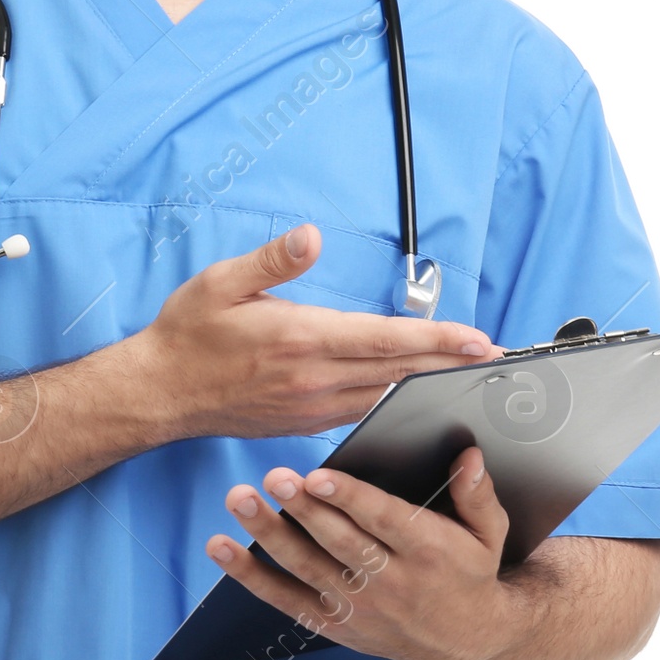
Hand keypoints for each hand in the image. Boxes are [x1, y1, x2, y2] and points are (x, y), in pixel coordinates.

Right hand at [129, 223, 502, 442]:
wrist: (159, 392)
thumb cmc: (188, 333)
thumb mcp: (222, 282)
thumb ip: (272, 260)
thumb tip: (311, 236)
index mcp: (301, 339)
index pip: (386, 341)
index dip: (439, 341)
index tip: (480, 340)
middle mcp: (313, 379)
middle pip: (399, 372)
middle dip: (453, 364)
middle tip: (500, 361)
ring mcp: (311, 407)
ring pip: (386, 396)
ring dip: (430, 385)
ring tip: (470, 375)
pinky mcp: (304, 422)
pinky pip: (362, 411)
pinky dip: (395, 401)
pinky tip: (413, 394)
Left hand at [204, 446, 518, 659]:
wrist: (466, 643)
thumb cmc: (471, 572)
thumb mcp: (490, 534)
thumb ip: (477, 494)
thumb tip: (468, 455)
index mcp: (429, 552)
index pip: (383, 522)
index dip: (349, 498)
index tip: (318, 474)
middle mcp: (390, 582)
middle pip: (338, 543)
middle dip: (302, 510)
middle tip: (272, 477)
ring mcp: (358, 607)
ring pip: (305, 567)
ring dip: (268, 534)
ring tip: (241, 499)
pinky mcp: (334, 624)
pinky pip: (284, 600)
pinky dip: (249, 575)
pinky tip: (220, 547)